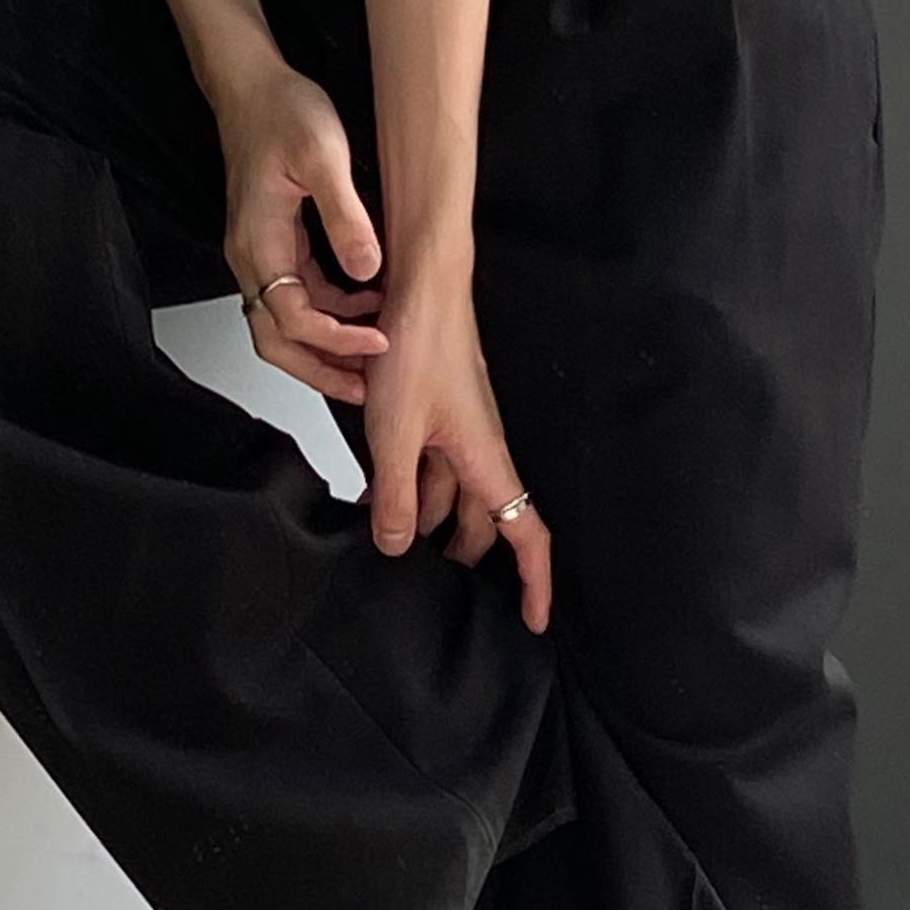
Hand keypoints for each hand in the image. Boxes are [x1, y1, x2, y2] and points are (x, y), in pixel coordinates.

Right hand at [215, 63, 388, 404]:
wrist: (252, 84)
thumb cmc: (280, 111)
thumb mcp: (323, 156)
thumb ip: (344, 216)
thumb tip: (367, 268)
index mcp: (257, 243)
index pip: (293, 318)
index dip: (335, 339)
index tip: (379, 339)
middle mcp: (250, 257)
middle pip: (275, 341)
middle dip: (319, 370)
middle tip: (364, 388)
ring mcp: (258, 254)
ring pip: (283, 326)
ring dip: (324, 349)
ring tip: (368, 359)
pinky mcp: (272, 246)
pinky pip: (295, 298)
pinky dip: (327, 315)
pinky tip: (362, 311)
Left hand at [364, 253, 551, 634]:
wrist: (418, 286)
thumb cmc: (418, 346)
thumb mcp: (394, 434)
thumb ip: (394, 495)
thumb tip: (395, 547)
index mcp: (487, 462)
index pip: (527, 536)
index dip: (534, 584)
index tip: (535, 623)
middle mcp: (481, 452)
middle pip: (487, 525)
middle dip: (468, 563)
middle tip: (441, 598)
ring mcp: (460, 435)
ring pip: (453, 499)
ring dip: (428, 526)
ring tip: (392, 552)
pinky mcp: (437, 419)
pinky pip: (431, 470)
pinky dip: (409, 492)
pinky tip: (374, 503)